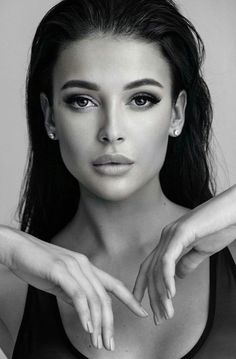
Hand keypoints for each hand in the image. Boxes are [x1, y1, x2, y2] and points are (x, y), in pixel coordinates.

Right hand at [0, 226, 147, 351]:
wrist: (18, 248)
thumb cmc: (38, 264)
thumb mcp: (61, 281)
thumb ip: (75, 293)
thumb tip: (85, 310)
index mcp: (87, 266)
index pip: (114, 284)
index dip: (130, 299)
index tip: (141, 312)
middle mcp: (85, 265)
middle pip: (105, 297)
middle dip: (109, 322)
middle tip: (109, 343)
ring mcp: (73, 266)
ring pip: (93, 298)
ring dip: (97, 323)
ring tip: (98, 342)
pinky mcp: (60, 270)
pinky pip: (77, 294)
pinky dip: (84, 312)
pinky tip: (87, 326)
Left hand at [132, 185, 235, 323]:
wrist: (234, 211)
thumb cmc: (221, 227)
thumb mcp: (202, 250)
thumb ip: (188, 262)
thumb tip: (177, 276)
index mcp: (169, 241)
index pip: (149, 266)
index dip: (143, 286)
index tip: (142, 306)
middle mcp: (165, 237)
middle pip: (150, 270)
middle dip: (152, 296)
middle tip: (159, 318)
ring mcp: (171, 234)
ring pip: (157, 268)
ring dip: (161, 294)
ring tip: (166, 313)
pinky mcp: (181, 233)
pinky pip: (168, 259)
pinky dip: (167, 278)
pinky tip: (171, 295)